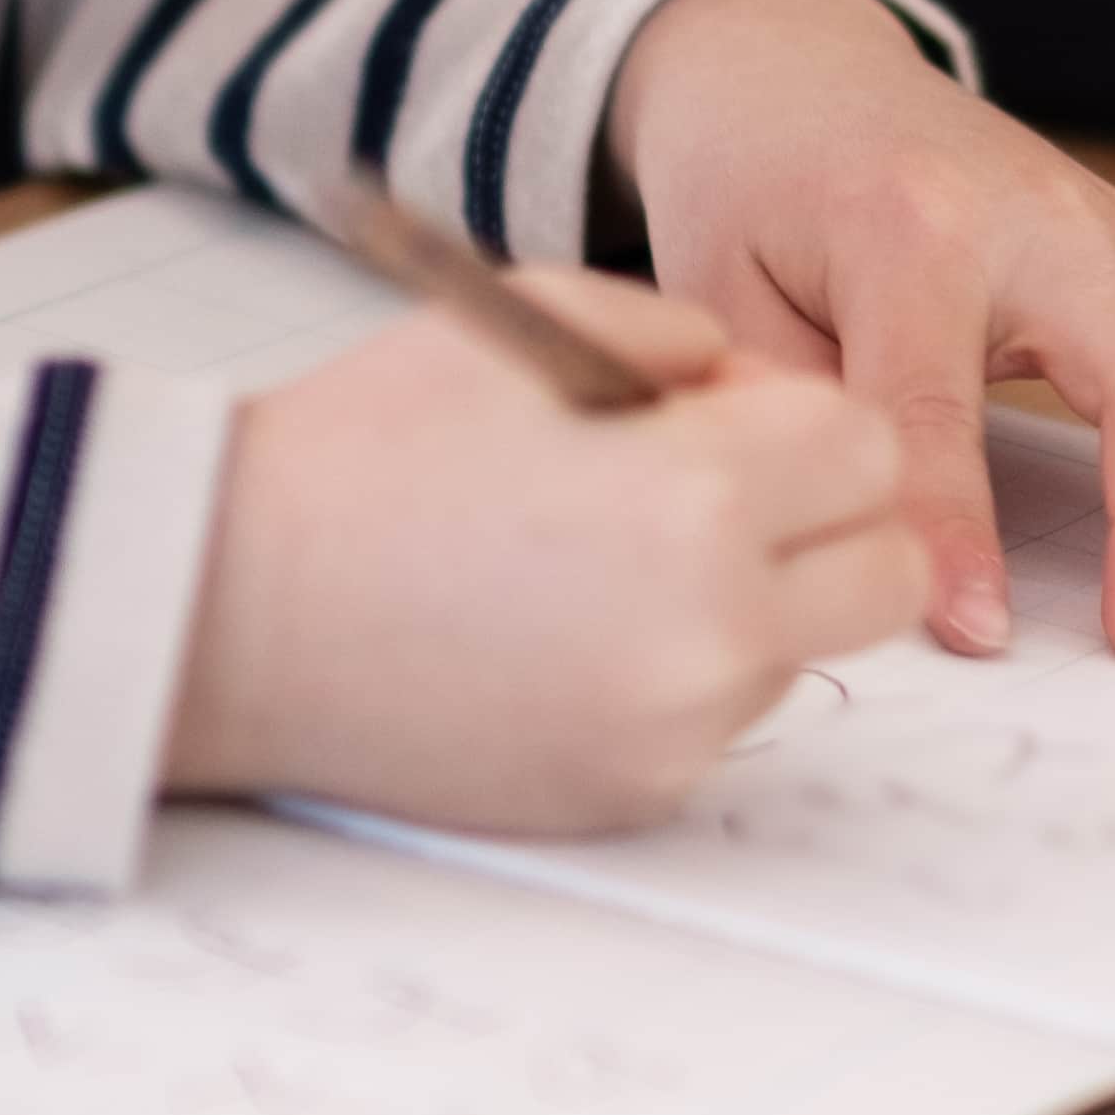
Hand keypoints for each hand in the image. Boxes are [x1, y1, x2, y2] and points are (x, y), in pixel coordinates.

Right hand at [164, 274, 916, 831]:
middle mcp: (712, 630)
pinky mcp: (631, 795)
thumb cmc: (366, 446)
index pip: (876, 454)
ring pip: (805, 651)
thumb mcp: (529, 318)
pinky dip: (677, 674)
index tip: (729, 421)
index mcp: (699, 495)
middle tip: (722, 496)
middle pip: (886, 576)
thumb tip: (756, 391)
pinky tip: (570, 630)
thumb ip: (681, 336)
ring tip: (611, 560)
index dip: (804, 423)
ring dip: (754, 601)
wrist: (229, 604)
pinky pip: (719, 722)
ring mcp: (675, 730)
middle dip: (827, 523)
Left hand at [599, 0, 1114, 665]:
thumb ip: (776, 410)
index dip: (958, 525)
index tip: (981, 634)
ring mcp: (1113, 228)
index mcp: (904, 227)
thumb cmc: (753, 184)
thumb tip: (838, 538)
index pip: (939, 400)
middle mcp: (1036, 218)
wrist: (802, 68)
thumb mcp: (714, 288)